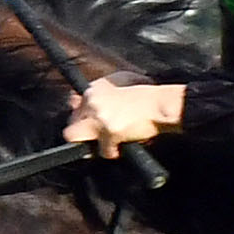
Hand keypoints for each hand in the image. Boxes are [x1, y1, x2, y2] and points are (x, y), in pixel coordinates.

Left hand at [65, 78, 182, 154]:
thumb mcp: (124, 81)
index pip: (74, 106)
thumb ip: (104, 90)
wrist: (161, 105)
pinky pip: (103, 150)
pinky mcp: (109, 132)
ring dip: (90, 144)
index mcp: (94, 89)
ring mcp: (99, 117)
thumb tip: (89, 101)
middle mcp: (92, 101)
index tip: (90, 124)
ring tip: (105, 144)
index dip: (82, 119)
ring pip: (76, 137)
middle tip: (96, 138)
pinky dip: (112, 152)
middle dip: (83, 133)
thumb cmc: (147, 96)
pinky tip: (121, 147)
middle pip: (72, 124)